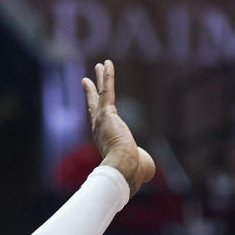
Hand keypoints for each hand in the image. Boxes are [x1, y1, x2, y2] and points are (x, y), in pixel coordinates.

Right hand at [82, 60, 154, 197]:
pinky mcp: (107, 113)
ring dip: (101, 78)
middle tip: (86, 80)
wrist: (123, 168)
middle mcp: (99, 128)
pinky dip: (107, 76)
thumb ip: (142, 162)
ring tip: (100, 65)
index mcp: (105, 140)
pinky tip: (107, 64)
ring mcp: (101, 119)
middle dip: (91, 92)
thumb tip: (149, 167)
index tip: (92, 103)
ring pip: (101, 94)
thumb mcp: (140, 165)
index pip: (99, 123)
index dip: (95, 112)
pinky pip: (107, 91)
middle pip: (93, 105)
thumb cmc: (132, 171)